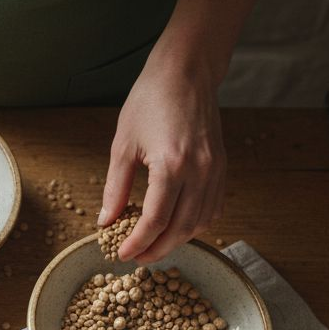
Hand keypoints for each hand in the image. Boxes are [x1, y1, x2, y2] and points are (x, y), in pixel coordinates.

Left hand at [98, 50, 225, 263]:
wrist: (186, 72)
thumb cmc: (150, 100)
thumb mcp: (122, 144)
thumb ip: (115, 188)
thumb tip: (106, 222)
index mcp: (171, 165)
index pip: (155, 221)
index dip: (137, 243)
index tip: (122, 253)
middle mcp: (199, 171)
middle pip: (180, 229)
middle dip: (157, 250)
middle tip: (137, 257)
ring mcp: (215, 170)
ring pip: (200, 223)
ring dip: (177, 240)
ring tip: (154, 244)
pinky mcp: (222, 167)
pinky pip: (213, 208)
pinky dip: (196, 224)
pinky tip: (178, 225)